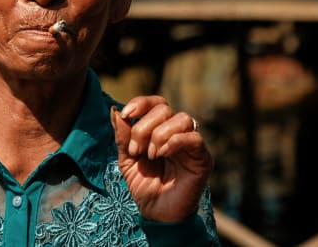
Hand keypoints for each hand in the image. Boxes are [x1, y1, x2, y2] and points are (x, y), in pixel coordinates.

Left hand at [111, 96, 212, 221]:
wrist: (157, 214)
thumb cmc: (144, 186)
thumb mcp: (127, 159)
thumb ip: (123, 136)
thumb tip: (115, 112)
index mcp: (161, 129)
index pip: (156, 103)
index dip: (141, 103)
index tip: (126, 114)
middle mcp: (178, 132)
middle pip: (164, 109)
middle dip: (144, 127)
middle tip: (137, 150)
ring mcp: (191, 144)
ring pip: (181, 118)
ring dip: (159, 134)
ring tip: (150, 155)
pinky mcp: (202, 159)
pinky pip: (194, 138)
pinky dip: (175, 141)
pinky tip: (162, 154)